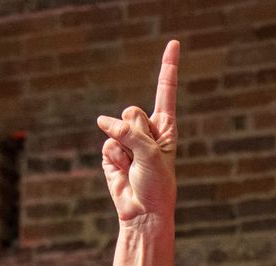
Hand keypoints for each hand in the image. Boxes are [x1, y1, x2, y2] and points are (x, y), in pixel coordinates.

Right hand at [98, 40, 179, 222]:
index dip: (168, 67)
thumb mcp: (151, 155)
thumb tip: (101, 121)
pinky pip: (107, 143)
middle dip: (135, 131)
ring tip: (134, 167)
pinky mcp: (111, 152)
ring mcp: (127, 140)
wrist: (143, 213)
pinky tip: (123, 171)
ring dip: (124, 147)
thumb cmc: (157, 186)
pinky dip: (113, 157)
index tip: (174, 43)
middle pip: (132, 111)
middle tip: (143, 156)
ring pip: (117, 126)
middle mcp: (147, 131)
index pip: (166, 91)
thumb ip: (129, 132)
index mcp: (166, 128)